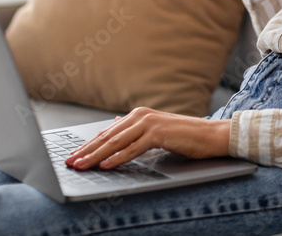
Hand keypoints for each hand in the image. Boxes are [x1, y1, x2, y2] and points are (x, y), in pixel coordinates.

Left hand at [65, 107, 231, 169]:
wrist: (211, 135)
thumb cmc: (185, 136)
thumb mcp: (156, 132)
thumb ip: (135, 130)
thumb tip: (114, 126)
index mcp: (139, 115)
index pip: (107, 133)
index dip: (89, 145)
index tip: (73, 156)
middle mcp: (141, 116)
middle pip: (107, 137)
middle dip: (86, 151)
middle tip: (70, 162)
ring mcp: (150, 123)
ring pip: (116, 142)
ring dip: (96, 155)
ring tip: (82, 165)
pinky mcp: (159, 134)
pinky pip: (134, 148)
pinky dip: (118, 158)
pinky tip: (106, 165)